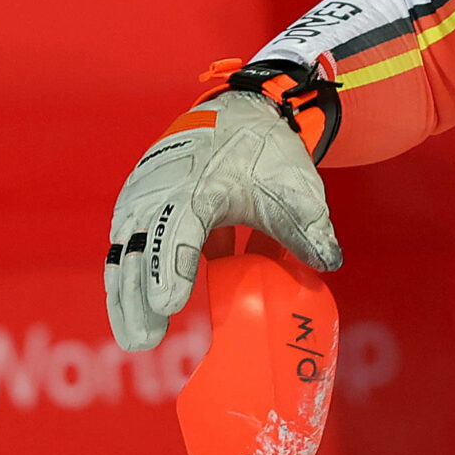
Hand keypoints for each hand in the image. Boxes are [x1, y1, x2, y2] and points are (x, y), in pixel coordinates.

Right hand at [104, 85, 341, 351]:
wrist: (236, 113)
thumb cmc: (263, 152)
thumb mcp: (293, 184)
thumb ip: (309, 225)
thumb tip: (329, 262)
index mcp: (200, 184)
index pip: (178, 229)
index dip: (170, 268)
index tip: (170, 306)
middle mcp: (161, 189)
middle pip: (140, 247)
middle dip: (139, 295)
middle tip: (146, 341)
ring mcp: (143, 196)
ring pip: (125, 250)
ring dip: (126, 295)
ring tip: (137, 338)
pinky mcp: (137, 207)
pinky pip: (125, 247)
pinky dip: (126, 281)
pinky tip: (132, 318)